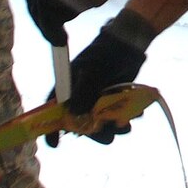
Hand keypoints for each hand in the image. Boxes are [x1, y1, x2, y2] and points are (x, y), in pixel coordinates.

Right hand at [47, 9, 154, 145]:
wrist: (129, 44)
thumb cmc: (105, 53)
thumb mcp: (93, 71)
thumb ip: (83, 92)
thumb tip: (73, 114)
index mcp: (68, 88)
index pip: (53, 110)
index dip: (51, 128)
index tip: (54, 144)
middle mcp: (81, 97)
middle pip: (81, 124)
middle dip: (95, 133)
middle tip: (108, 137)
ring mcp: (97, 101)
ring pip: (101, 124)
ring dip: (113, 128)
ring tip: (126, 126)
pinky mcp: (114, 101)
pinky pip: (117, 118)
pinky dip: (126, 118)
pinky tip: (136, 113)